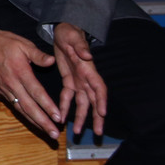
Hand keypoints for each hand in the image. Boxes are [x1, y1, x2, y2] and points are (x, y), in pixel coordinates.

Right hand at [0, 26, 61, 137]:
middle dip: (42, 121)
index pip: (36, 92)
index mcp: (20, 72)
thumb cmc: (4, 42)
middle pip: (29, 106)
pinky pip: (14, 105)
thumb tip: (52, 61)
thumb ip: (38, 54)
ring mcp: (5, 89)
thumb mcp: (22, 43)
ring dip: (34, 122)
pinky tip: (33, 121)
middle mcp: (12, 84)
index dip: (48, 106)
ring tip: (47, 132)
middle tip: (54, 134)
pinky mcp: (0, 90)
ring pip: (21, 109)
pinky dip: (24, 115)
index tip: (58, 117)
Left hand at [52, 23, 107, 137]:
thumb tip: (88, 55)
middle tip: (97, 133)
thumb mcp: (73, 37)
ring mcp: (79, 81)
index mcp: (88, 69)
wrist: (64, 31)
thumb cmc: (70, 33)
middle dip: (96, 117)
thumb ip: (80, 47)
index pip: (99, 87)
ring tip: (76, 131)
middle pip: (93, 101)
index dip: (101, 100)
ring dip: (80, 117)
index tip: (103, 113)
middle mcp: (86, 78)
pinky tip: (61, 118)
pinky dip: (65, 107)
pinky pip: (68, 97)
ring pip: (82, 103)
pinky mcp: (69, 80)